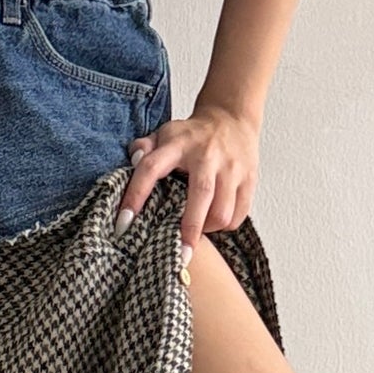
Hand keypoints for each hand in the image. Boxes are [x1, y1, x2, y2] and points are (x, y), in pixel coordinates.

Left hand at [118, 101, 259, 262]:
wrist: (231, 117)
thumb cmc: (191, 135)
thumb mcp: (164, 134)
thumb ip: (143, 147)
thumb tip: (133, 160)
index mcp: (178, 144)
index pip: (151, 168)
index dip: (135, 195)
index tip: (124, 223)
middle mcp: (206, 155)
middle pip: (200, 194)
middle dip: (189, 229)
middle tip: (180, 256)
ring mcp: (231, 167)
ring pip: (223, 210)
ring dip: (209, 229)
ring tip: (198, 231)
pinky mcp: (249, 178)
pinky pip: (240, 214)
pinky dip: (226, 225)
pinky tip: (216, 222)